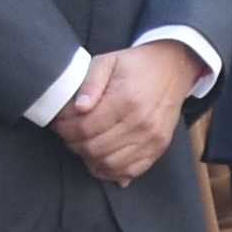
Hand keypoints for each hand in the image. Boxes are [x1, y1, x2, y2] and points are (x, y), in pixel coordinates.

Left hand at [57, 37, 202, 185]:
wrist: (172, 68)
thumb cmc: (136, 65)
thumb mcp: (108, 61)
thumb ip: (90, 83)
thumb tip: (78, 108)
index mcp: (125, 101)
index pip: (84, 128)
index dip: (64, 129)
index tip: (58, 124)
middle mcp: (140, 123)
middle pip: (94, 149)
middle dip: (73, 144)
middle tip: (67, 134)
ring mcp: (151, 139)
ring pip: (109, 164)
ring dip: (89, 158)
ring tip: (82, 145)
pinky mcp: (159, 147)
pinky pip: (131, 170)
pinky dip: (112, 171)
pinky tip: (100, 160)